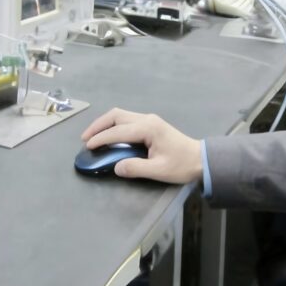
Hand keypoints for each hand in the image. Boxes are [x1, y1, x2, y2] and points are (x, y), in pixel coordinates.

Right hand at [80, 108, 202, 183]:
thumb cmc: (181, 165)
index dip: (101, 139)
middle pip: (116, 116)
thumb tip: (116, 167)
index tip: (88, 147)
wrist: (200, 159)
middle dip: (98, 126)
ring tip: (93, 137)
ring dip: (104, 124)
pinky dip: (113, 125)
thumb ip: (136, 168)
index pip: (118, 132)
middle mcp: (147, 119)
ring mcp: (149, 119)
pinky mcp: (151, 124)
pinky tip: (108, 135)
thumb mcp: (158, 170)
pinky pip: (126, 119)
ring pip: (120, 115)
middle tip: (85, 139)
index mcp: (148, 128)